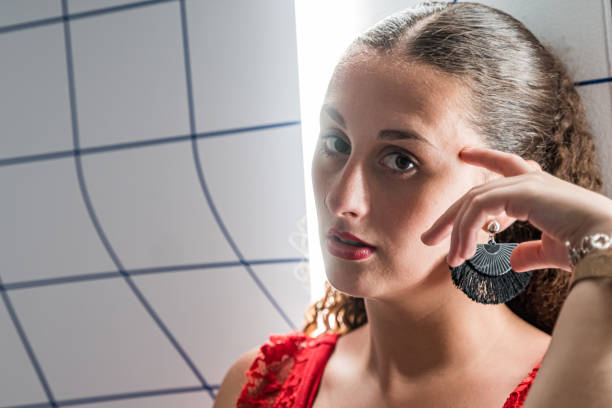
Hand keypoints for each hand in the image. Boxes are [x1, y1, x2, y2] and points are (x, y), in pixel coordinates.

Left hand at [420, 146, 611, 272]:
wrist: (610, 244)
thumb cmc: (589, 247)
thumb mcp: (551, 250)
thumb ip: (529, 252)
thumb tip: (510, 261)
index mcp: (540, 189)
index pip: (506, 168)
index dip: (485, 160)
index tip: (465, 153)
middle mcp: (531, 181)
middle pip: (478, 190)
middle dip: (451, 214)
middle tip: (429, 236)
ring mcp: (526, 184)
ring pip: (474, 200)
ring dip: (455, 229)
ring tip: (448, 258)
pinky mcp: (521, 192)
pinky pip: (478, 208)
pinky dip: (465, 231)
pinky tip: (462, 254)